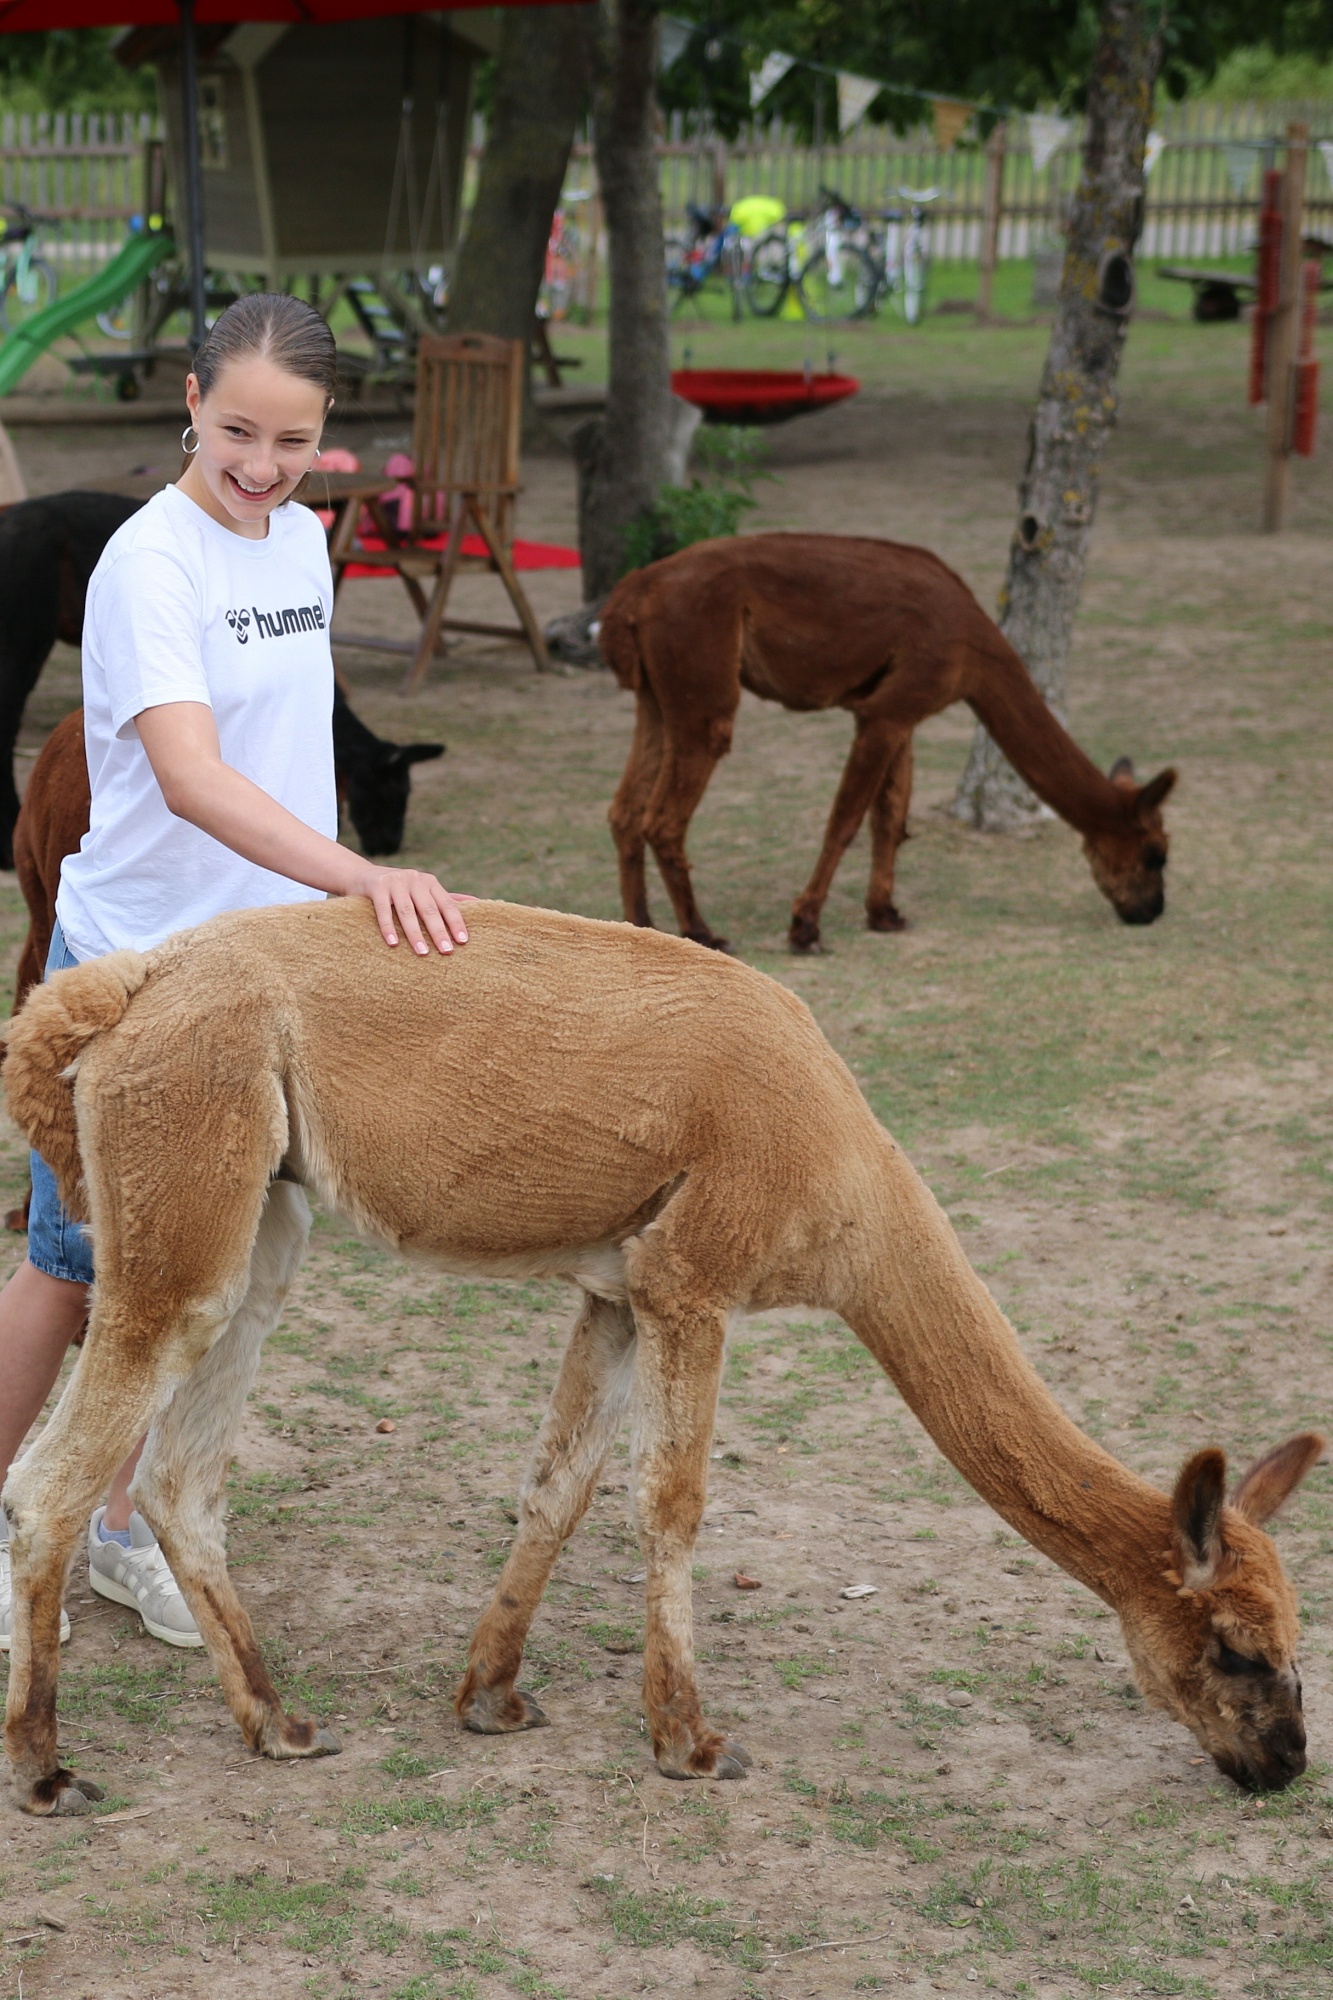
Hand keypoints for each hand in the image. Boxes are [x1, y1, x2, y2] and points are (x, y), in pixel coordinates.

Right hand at [350, 864, 471, 953]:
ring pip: (407, 911)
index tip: (463, 942)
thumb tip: (479, 903)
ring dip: (415, 933)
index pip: (447, 904)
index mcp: (430, 882)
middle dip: (439, 931)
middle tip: (447, 951)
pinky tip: (394, 943)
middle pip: (429, 909)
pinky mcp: (377, 887)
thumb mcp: (424, 891)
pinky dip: (388, 927)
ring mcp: (395, 882)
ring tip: (422, 952)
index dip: (455, 922)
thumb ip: (448, 898)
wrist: (363, 876)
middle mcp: (415, 879)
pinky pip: (383, 910)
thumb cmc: (400, 890)